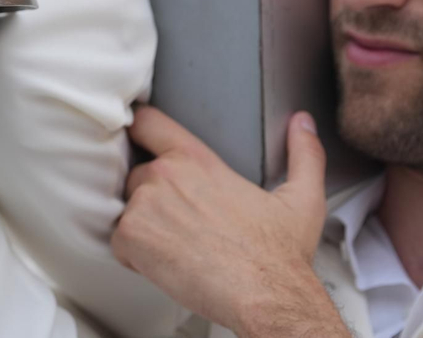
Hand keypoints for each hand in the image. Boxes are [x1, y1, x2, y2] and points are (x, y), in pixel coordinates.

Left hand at [113, 107, 335, 334]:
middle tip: (184, 224)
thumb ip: (303, 154)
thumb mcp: (302, 198)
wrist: (267, 298)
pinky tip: (168, 265)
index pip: (147, 123)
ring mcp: (144, 204)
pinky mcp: (131, 236)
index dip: (139, 130)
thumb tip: (303, 124)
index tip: (137, 138)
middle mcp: (164, 175)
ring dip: (146, 227)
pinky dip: (136, 255)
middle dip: (153, 197)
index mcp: (196, 160)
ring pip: (129, 210)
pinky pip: (119, 241)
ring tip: (181, 248)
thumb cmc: (279, 256)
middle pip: (138, 175)